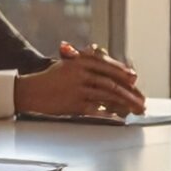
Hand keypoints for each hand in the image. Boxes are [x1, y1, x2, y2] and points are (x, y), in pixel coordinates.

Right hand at [18, 46, 146, 115]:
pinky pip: (97, 110)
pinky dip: (110, 114)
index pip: (107, 66)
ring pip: (107, 96)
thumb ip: (84, 60)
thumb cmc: (49, 78)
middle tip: (141, 97)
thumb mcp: (67, 64)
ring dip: (124, 103)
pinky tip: (120, 117)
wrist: (30, 91)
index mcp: (81, 62)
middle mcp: (81, 74)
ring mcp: (78, 90)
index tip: (134, 78)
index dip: (122, 72)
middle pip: (111, 82)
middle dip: (129, 91)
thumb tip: (102, 54)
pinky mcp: (74, 105)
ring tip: (135, 108)